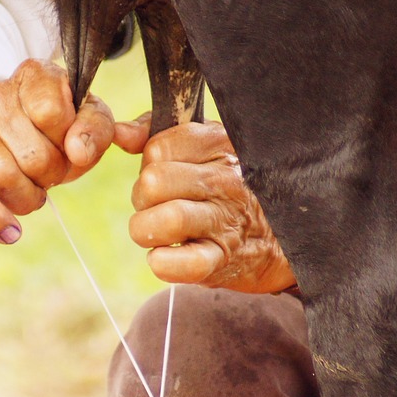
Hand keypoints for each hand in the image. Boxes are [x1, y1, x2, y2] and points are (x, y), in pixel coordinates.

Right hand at [0, 59, 148, 243]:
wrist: (10, 120)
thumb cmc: (62, 123)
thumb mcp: (89, 116)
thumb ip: (101, 129)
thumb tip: (80, 152)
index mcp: (36, 75)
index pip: (50, 113)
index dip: (69, 139)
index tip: (74, 146)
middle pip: (31, 155)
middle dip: (54, 174)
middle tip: (56, 172)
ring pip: (0, 177)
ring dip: (28, 197)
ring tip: (37, 191)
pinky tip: (12, 233)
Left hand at [129, 121, 296, 292]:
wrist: (276, 235)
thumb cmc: (224, 185)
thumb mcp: (201, 148)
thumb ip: (155, 133)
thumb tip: (120, 134)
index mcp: (218, 145)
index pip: (157, 149)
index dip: (150, 164)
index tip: (167, 175)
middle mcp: (225, 181)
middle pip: (153, 183)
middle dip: (144, 198)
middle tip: (157, 206)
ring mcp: (225, 221)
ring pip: (165, 220)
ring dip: (147, 230)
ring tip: (158, 232)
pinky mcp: (221, 260)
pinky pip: (182, 263)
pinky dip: (162, 263)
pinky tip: (163, 256)